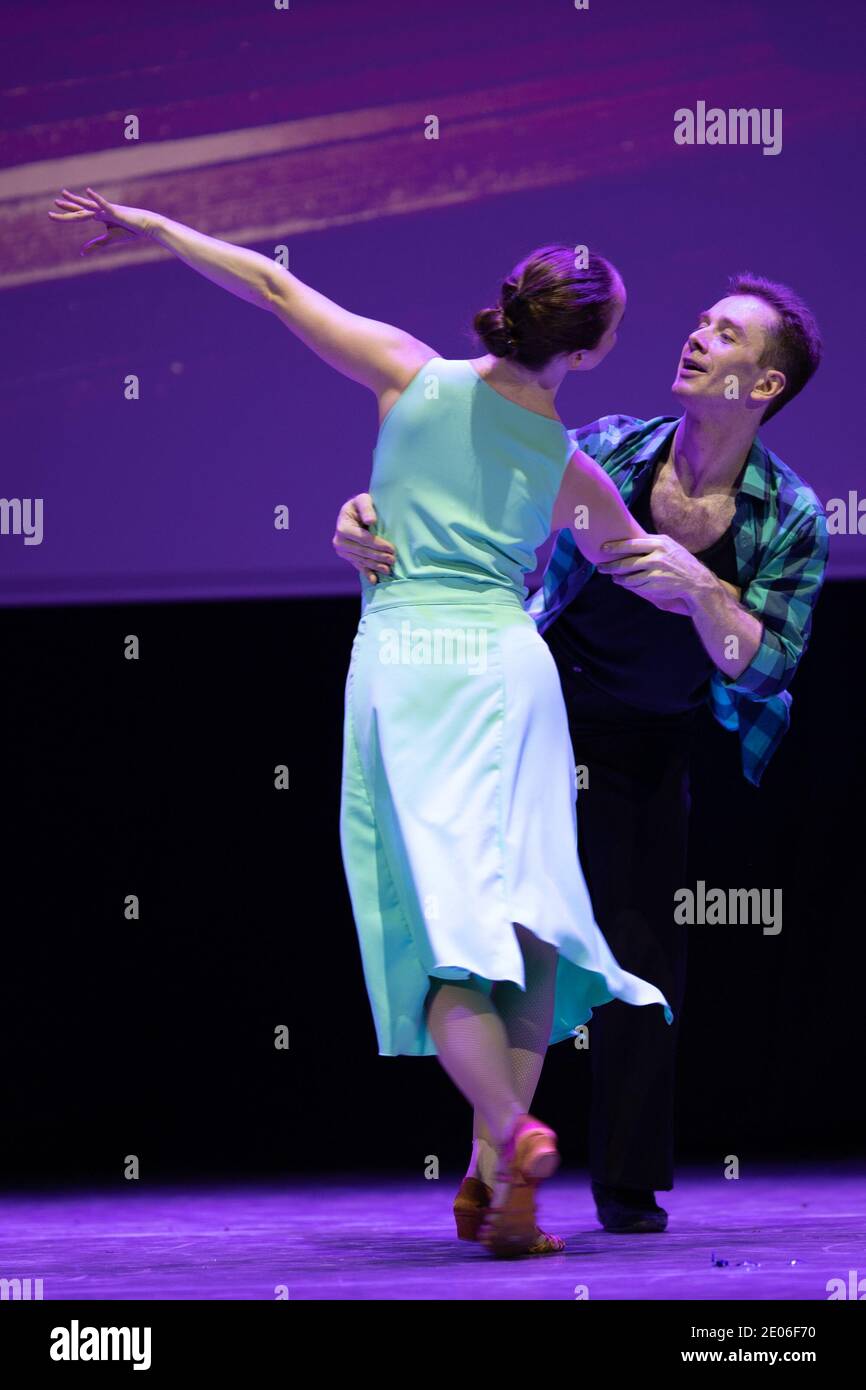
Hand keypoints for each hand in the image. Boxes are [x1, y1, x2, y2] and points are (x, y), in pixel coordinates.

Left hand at [48, 186, 155, 254]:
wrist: (145, 225)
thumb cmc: (130, 231)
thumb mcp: (110, 239)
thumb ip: (95, 244)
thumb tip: (81, 252)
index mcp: (98, 216)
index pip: (79, 215)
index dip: (66, 215)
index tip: (53, 214)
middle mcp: (100, 211)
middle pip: (80, 209)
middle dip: (67, 207)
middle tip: (54, 203)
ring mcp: (106, 210)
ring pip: (88, 205)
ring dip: (76, 200)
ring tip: (63, 193)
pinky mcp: (115, 211)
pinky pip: (103, 204)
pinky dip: (96, 199)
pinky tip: (88, 191)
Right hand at [331, 493, 394, 583]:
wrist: (354, 513)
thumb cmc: (361, 505)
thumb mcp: (363, 500)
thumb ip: (367, 508)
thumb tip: (371, 520)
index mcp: (343, 527)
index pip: (363, 539)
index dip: (377, 544)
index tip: (391, 548)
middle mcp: (339, 541)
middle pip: (362, 551)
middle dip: (379, 556)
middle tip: (393, 559)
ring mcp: (342, 551)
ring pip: (361, 560)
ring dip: (375, 565)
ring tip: (388, 569)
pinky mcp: (347, 557)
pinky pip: (358, 565)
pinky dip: (366, 573)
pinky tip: (374, 580)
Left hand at [596, 534, 715, 611]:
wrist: (696, 581)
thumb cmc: (681, 561)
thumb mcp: (670, 546)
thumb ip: (653, 542)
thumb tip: (632, 537)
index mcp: (660, 544)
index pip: (632, 544)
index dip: (616, 546)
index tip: (603, 547)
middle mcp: (657, 558)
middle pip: (627, 562)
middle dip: (610, 565)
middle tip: (600, 567)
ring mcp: (656, 573)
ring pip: (629, 577)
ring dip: (618, 577)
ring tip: (612, 576)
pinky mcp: (655, 586)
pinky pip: (636, 586)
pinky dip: (628, 585)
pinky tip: (623, 583)